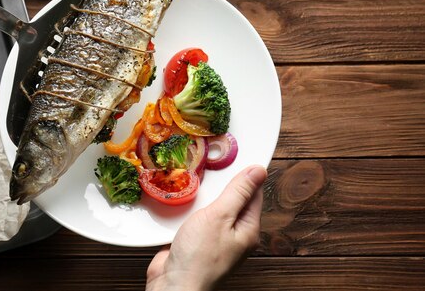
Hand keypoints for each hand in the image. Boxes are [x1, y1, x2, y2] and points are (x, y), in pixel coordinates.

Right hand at [146, 165, 266, 290]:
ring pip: (212, 210)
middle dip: (221, 185)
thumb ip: (238, 193)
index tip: (235, 155)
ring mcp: (215, 241)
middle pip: (232, 200)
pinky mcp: (196, 244)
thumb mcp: (220, 216)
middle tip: (210, 166)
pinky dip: (190, 209)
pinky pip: (197, 220)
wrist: (174, 286)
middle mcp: (234, 236)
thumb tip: (259, 171)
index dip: (245, 174)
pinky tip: (182, 201)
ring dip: (203, 197)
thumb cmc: (199, 256)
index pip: (253, 194)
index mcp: (248, 229)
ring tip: (192, 179)